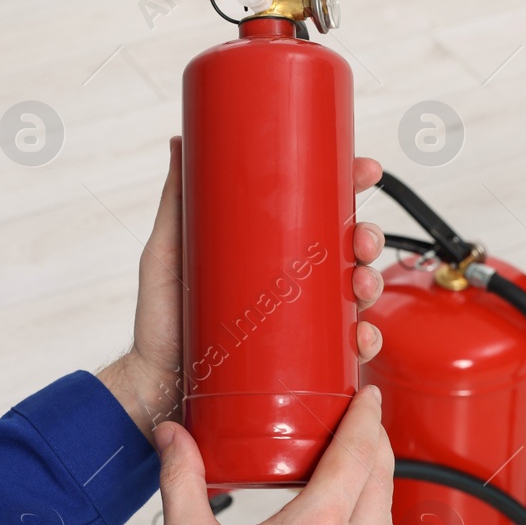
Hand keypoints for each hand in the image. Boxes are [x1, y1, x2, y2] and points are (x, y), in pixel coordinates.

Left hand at [99, 137, 386, 438]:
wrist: (153, 383)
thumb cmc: (160, 320)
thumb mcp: (168, 249)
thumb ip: (178, 198)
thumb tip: (182, 140)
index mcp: (270, 249)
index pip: (321, 211)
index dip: (351, 187)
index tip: (366, 171)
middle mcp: (291, 283)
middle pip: (348, 251)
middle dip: (368, 239)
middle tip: (361, 239)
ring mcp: (299, 322)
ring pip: (355, 296)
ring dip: (372, 285)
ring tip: (359, 287)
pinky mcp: (301, 361)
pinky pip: (345, 350)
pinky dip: (364, 342)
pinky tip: (359, 338)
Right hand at [154, 387, 394, 524]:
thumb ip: (181, 480)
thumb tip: (172, 435)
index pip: (358, 452)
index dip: (366, 416)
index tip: (367, 397)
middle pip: (382, 479)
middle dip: (375, 443)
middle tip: (361, 423)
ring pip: (386, 521)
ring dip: (375, 490)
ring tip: (352, 476)